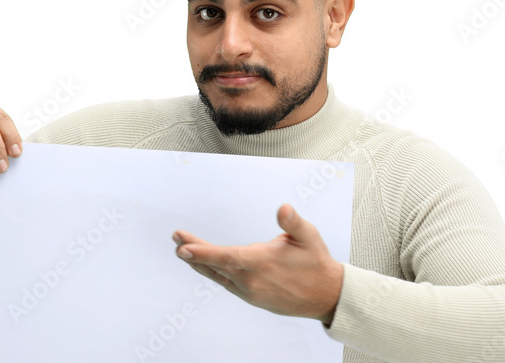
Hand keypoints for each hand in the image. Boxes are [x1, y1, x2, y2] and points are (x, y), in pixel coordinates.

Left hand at [172, 203, 343, 323]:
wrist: (327, 297)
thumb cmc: (317, 264)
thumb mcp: (308, 236)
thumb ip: (293, 222)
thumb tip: (283, 208)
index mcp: (261, 263)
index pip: (225, 257)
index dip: (201, 253)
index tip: (182, 247)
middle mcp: (252, 280)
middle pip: (215, 265)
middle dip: (193, 252)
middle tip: (177, 240)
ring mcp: (250, 291)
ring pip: (218, 276)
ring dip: (200, 263)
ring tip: (184, 250)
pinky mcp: (252, 297)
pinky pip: (226, 283)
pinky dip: (213, 273)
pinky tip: (205, 266)